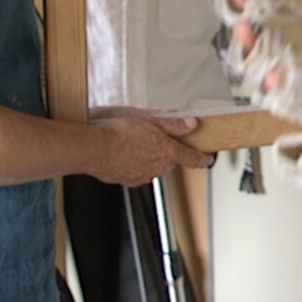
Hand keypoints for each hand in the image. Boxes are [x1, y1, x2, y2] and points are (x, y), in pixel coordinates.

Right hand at [87, 109, 214, 186]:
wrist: (94, 149)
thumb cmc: (119, 133)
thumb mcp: (151, 120)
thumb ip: (173, 124)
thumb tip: (190, 124)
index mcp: (167, 153)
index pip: (192, 159)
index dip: (202, 159)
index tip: (207, 160)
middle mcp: (157, 168)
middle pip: (170, 161)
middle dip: (167, 152)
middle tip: (155, 138)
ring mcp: (142, 176)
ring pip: (153, 167)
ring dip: (149, 158)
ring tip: (135, 143)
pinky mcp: (127, 180)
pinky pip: (137, 172)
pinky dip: (134, 165)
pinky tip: (124, 153)